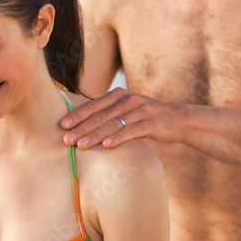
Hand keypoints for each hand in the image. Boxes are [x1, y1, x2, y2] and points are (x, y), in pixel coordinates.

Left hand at [60, 87, 185, 148]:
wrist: (178, 120)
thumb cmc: (146, 118)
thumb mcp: (127, 111)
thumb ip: (109, 113)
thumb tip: (81, 125)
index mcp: (119, 95)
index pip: (93, 105)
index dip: (77, 115)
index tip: (62, 126)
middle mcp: (129, 99)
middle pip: (100, 115)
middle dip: (81, 128)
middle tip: (66, 139)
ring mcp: (141, 110)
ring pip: (113, 124)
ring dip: (95, 135)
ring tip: (81, 145)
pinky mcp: (152, 123)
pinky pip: (132, 131)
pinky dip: (118, 138)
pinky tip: (106, 146)